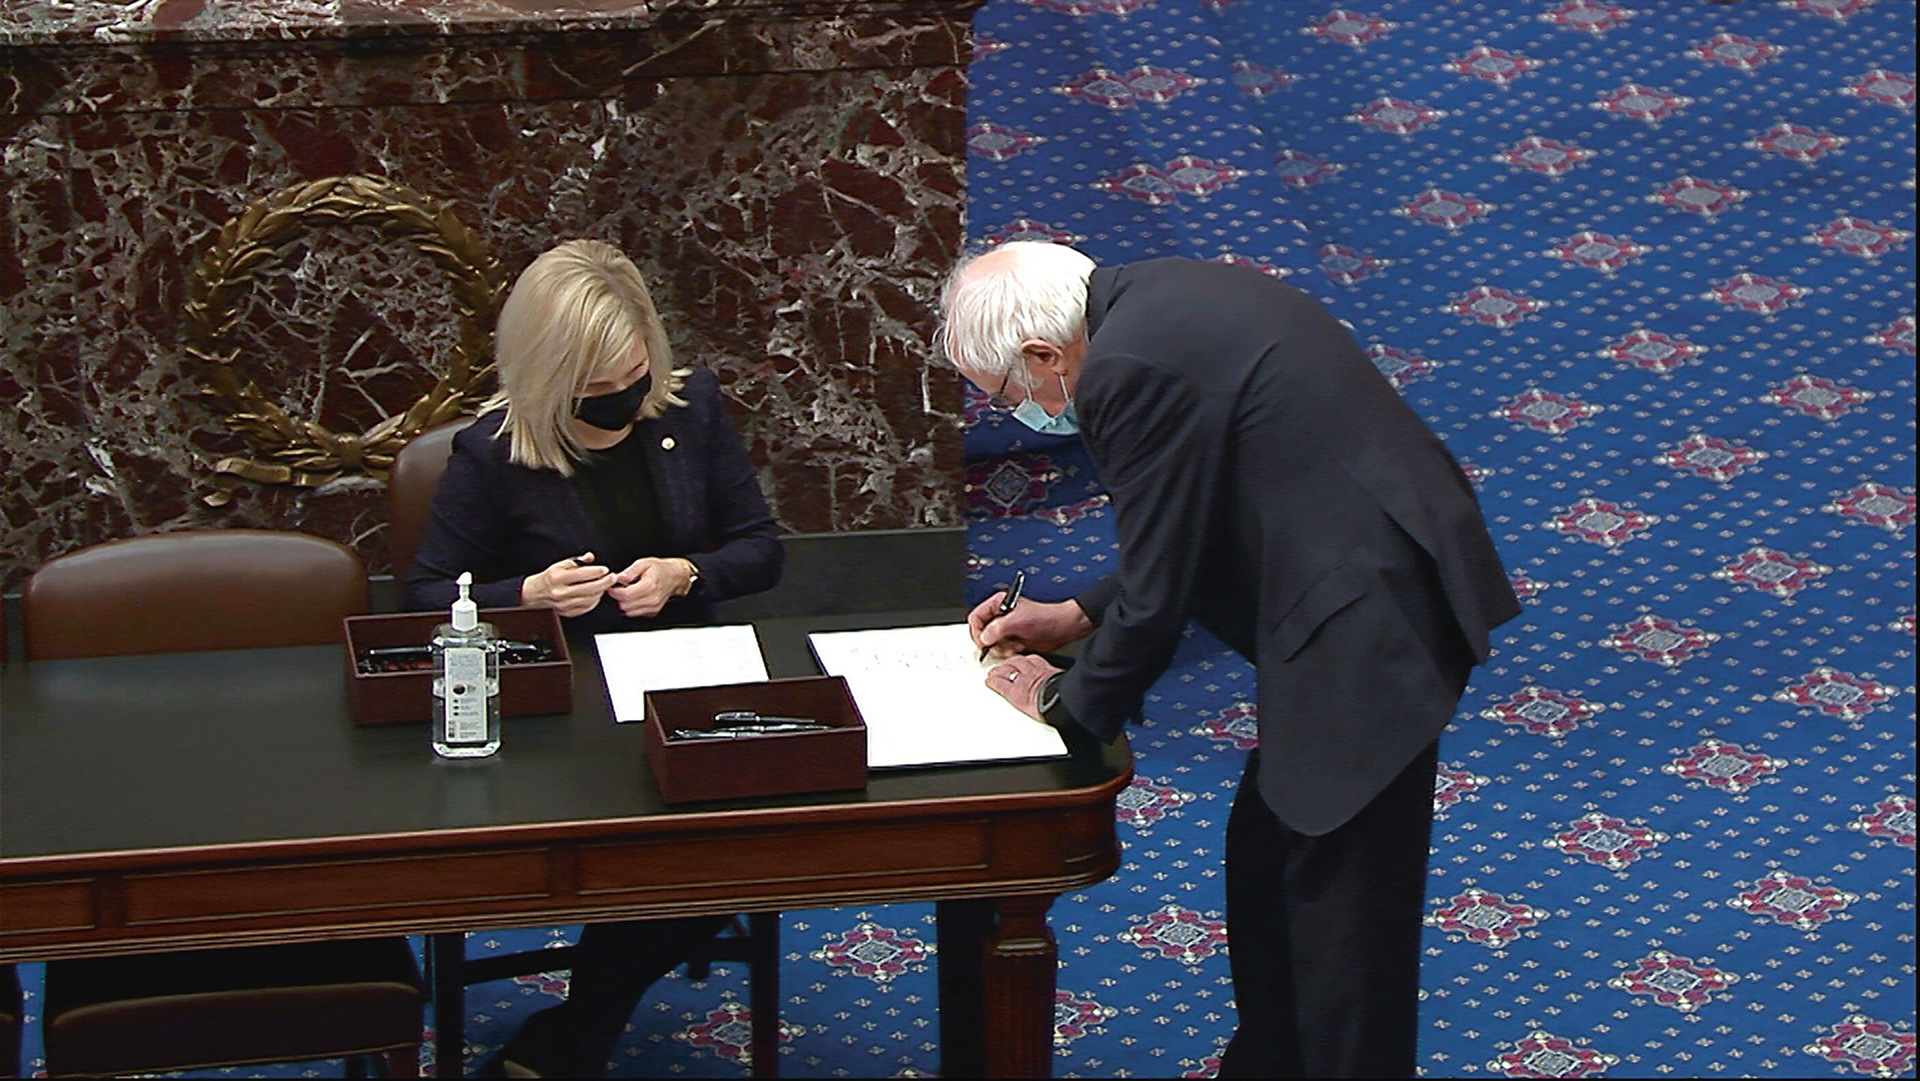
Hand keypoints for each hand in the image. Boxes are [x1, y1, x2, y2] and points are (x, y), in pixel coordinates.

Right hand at [520, 552, 615, 616]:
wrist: (534, 594)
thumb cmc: (549, 578)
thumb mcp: (560, 565)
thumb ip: (577, 561)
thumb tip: (590, 557)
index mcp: (557, 577)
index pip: (580, 574)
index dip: (596, 572)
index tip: (605, 570)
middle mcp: (560, 592)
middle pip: (588, 588)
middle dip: (604, 583)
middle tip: (613, 578)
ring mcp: (563, 604)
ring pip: (589, 599)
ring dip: (600, 592)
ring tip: (605, 585)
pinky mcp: (567, 613)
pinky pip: (586, 608)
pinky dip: (594, 601)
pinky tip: (597, 594)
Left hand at [607, 557, 692, 618]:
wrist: (675, 577)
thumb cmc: (659, 569)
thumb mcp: (643, 563)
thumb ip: (630, 571)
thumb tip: (618, 578)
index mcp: (649, 586)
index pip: (625, 595)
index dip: (614, 591)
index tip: (610, 586)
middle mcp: (652, 599)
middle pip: (625, 605)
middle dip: (618, 598)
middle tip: (617, 589)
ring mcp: (653, 608)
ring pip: (628, 612)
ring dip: (623, 604)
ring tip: (625, 593)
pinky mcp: (652, 613)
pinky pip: (635, 614)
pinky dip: (630, 607)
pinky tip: (633, 598)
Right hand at [968, 595, 1093, 659]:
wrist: (1062, 628)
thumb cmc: (1045, 617)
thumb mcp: (1018, 621)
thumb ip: (997, 628)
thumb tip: (984, 638)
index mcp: (998, 604)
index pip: (976, 618)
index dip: (977, 631)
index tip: (983, 641)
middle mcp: (1000, 616)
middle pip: (981, 633)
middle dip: (989, 642)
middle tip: (998, 645)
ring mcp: (1006, 629)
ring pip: (991, 644)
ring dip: (1000, 649)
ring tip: (1012, 646)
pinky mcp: (1012, 640)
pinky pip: (1001, 650)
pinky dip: (1007, 653)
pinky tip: (1018, 648)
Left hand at [985, 654, 1062, 719]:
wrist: (1061, 701)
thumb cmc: (1067, 697)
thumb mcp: (1067, 684)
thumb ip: (1061, 681)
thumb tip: (1067, 686)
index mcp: (1048, 671)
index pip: (1033, 660)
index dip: (1025, 661)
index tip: (1023, 662)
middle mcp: (1033, 672)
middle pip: (1018, 662)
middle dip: (1010, 663)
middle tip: (1004, 665)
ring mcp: (1022, 681)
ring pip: (1007, 670)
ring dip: (1000, 670)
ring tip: (994, 672)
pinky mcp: (1013, 692)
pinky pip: (1000, 684)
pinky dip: (993, 681)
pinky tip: (989, 681)